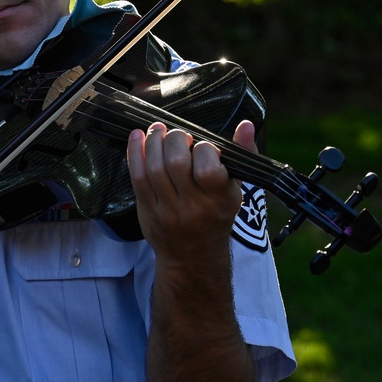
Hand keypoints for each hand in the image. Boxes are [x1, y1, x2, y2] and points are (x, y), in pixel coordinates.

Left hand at [126, 120, 256, 265]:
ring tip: (158, 131)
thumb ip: (242, 154)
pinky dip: (135, 153)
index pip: (208, 169)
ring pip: (154, 168)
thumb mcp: (235, 189)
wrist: (193, 256)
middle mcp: (193, 206)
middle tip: (178, 136)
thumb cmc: (216, 214)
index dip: (203, 149)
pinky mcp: (147, 210)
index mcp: (220, 200)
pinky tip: (137, 136)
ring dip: (153, 142)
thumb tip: (246, 124)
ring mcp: (168, 210)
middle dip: (175, 139)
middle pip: (176, 163)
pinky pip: (137, 177)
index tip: (202, 146)